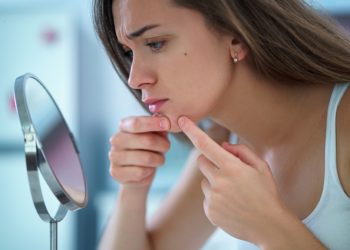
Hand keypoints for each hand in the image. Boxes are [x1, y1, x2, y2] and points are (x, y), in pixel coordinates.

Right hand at [109, 115, 170, 188]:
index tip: (167, 125)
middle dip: (163, 144)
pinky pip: (141, 172)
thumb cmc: (148, 149)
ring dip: (159, 160)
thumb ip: (159, 128)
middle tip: (167, 147)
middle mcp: (116, 139)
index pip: (136, 123)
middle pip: (147, 140)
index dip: (153, 123)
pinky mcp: (116, 172)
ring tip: (159, 159)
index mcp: (124, 126)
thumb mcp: (155, 136)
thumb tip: (165, 122)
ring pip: (146, 158)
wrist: (137, 173)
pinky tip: (148, 169)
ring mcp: (114, 156)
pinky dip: (150, 171)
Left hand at [178, 116, 287, 244]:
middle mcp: (219, 182)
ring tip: (233, 193)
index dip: (192, 130)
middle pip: (201, 162)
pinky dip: (215, 198)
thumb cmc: (266, 192)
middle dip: (210, 161)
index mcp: (232, 167)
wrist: (269, 226)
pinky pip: (206, 198)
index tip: (181, 119)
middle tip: (226, 170)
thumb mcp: (261, 167)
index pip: (206, 144)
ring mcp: (213, 198)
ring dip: (214, 182)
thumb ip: (241, 151)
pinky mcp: (209, 211)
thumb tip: (222, 146)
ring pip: (204, 181)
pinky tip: (231, 204)